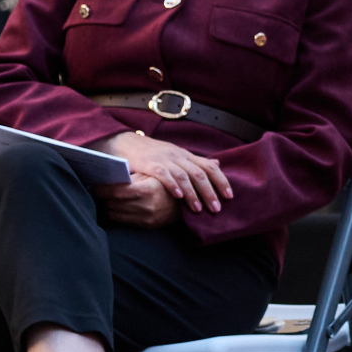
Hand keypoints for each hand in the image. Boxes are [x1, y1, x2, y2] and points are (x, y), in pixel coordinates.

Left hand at [96, 171, 180, 227]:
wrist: (188, 199)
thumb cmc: (167, 180)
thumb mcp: (152, 173)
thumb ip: (132, 175)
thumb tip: (108, 173)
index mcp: (147, 189)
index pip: (115, 191)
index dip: (101, 188)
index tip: (94, 185)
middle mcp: (146, 206)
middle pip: (112, 203)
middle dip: (102, 197)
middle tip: (94, 190)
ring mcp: (146, 217)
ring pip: (115, 213)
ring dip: (107, 206)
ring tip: (104, 199)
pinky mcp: (146, 225)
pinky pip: (123, 221)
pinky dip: (115, 214)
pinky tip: (114, 207)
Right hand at [101, 129, 231, 222]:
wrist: (122, 142)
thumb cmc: (149, 152)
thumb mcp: (174, 155)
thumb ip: (193, 162)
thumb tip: (216, 164)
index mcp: (185, 155)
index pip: (209, 166)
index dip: (221, 180)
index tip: (229, 196)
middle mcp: (177, 156)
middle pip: (200, 173)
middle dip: (210, 192)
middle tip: (217, 209)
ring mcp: (163, 158)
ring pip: (184, 175)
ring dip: (193, 193)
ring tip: (198, 209)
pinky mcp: (148, 163)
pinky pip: (163, 174)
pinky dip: (172, 185)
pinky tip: (178, 196)